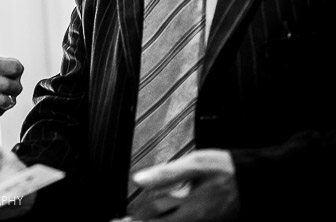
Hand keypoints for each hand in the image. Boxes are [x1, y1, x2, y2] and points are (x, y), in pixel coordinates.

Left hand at [120, 149, 239, 221]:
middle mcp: (195, 220)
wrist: (259, 180)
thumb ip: (167, 174)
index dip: (134, 221)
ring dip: (154, 221)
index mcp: (190, 209)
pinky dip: (167, 219)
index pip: (153, 218)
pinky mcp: (207, 219)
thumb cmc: (229, 170)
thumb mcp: (196, 165)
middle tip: (122, 221)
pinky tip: (161, 216)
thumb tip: (138, 179)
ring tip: (137, 219)